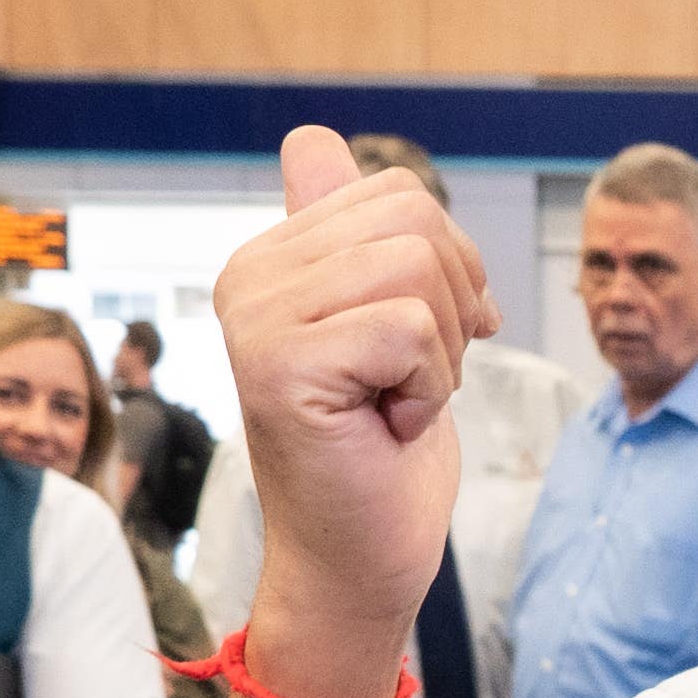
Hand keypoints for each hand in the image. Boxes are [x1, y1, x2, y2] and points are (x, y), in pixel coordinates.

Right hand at [220, 123, 489, 678]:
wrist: (362, 558)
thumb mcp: (387, 322)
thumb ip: (353, 235)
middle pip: (415, 219)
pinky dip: (427, 391)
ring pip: (417, 269)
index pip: (397, 193)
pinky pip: (412, 330)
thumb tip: (309, 138)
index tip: (420, 341)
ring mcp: (255, 319)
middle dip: (451, 306)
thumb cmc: (379, 449)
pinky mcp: (280, 366)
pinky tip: (382, 428)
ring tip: (392, 403)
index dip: (448, 266)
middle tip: (407, 380)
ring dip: (440, 354)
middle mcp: (247, 276)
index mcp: (270, 257)